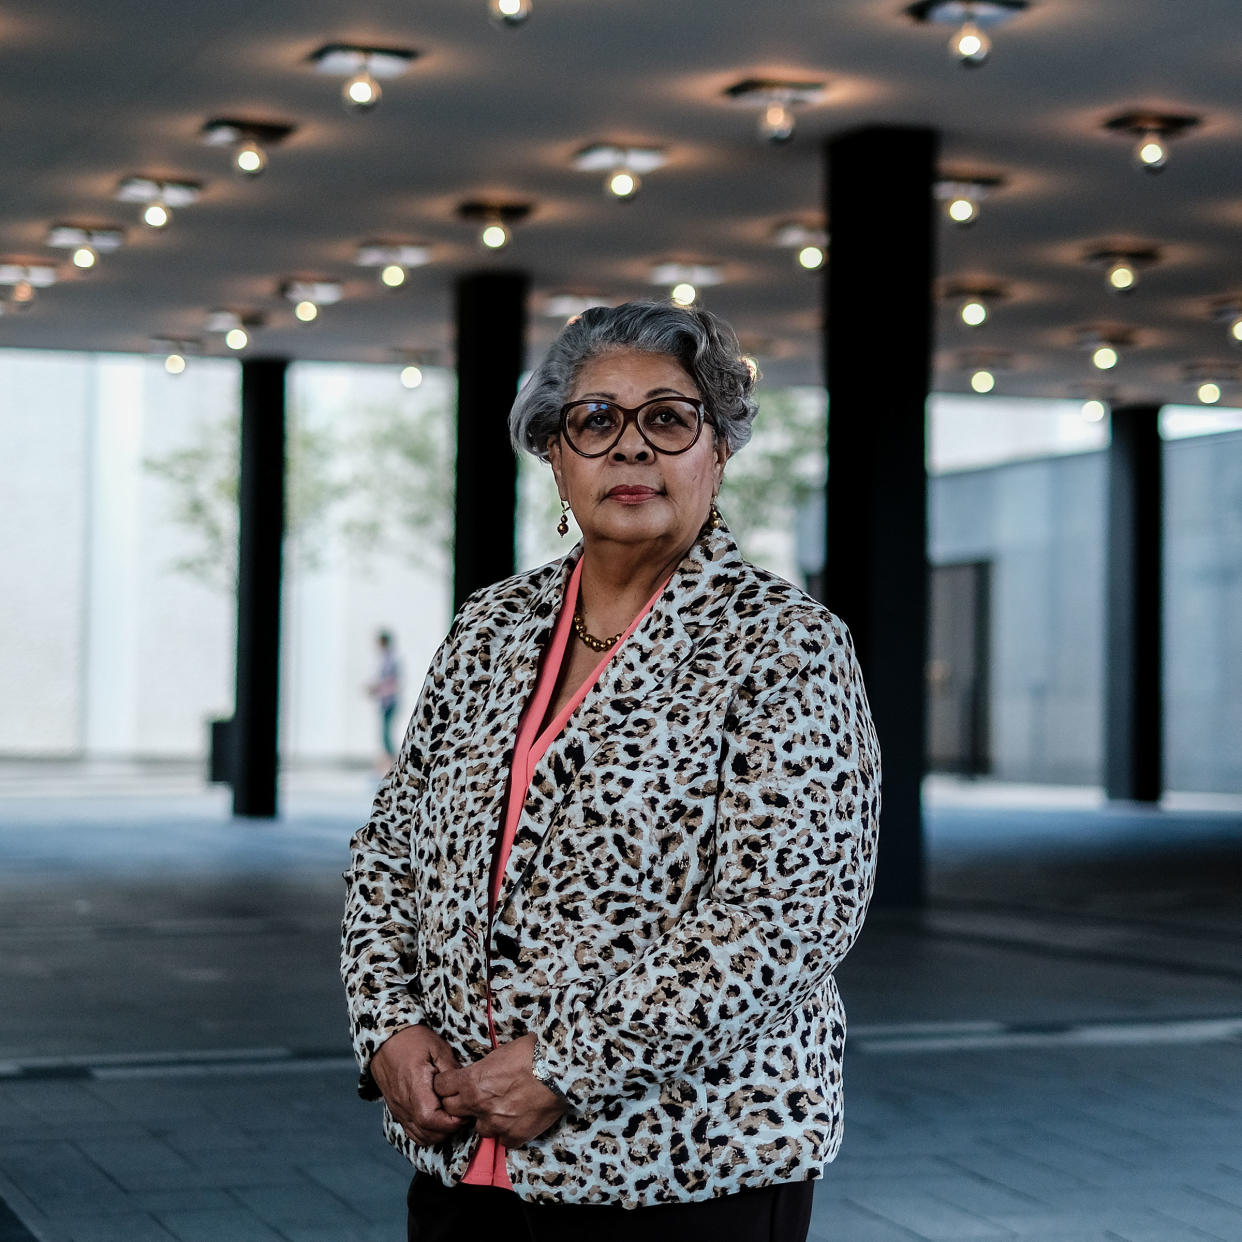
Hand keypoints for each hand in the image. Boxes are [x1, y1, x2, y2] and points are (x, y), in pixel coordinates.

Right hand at [371, 1025, 468, 1146]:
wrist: (386, 1040)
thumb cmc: (413, 1041)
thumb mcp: (438, 1049)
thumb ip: (451, 1071)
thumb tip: (465, 1089)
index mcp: (415, 1089)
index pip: (433, 1120)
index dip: (452, 1121)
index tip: (465, 1111)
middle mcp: (404, 1105)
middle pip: (428, 1134)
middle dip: (449, 1129)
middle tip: (461, 1113)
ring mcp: (399, 1110)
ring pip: (420, 1137)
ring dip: (438, 1133)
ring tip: (450, 1116)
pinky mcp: (398, 1110)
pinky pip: (412, 1131)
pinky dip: (426, 1132)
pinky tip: (437, 1120)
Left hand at [434, 1034, 565, 1147]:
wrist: (559, 1070)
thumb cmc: (531, 1053)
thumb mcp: (499, 1053)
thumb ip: (482, 1069)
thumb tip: (479, 1074)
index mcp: (472, 1081)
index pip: (441, 1087)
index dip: (446, 1084)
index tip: (453, 1084)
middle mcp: (479, 1106)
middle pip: (453, 1110)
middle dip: (461, 1103)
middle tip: (476, 1096)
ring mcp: (496, 1124)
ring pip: (479, 1128)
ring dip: (486, 1119)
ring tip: (503, 1107)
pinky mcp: (514, 1136)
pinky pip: (503, 1139)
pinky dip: (508, 1131)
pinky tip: (519, 1118)